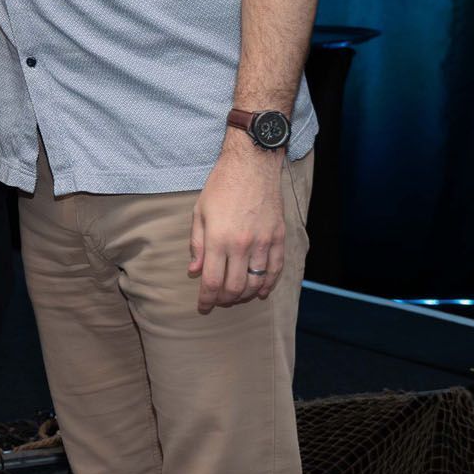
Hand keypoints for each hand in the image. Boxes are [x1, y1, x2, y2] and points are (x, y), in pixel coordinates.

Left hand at [188, 137, 285, 312]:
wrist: (252, 166)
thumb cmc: (221, 186)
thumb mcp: (199, 213)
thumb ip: (197, 245)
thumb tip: (194, 271)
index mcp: (218, 239)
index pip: (212, 281)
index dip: (206, 299)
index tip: (202, 307)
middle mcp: (242, 245)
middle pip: (234, 287)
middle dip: (224, 300)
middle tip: (217, 302)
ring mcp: (263, 243)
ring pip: (256, 283)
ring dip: (244, 295)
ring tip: (235, 298)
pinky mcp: (278, 238)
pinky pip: (275, 270)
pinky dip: (268, 285)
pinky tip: (261, 292)